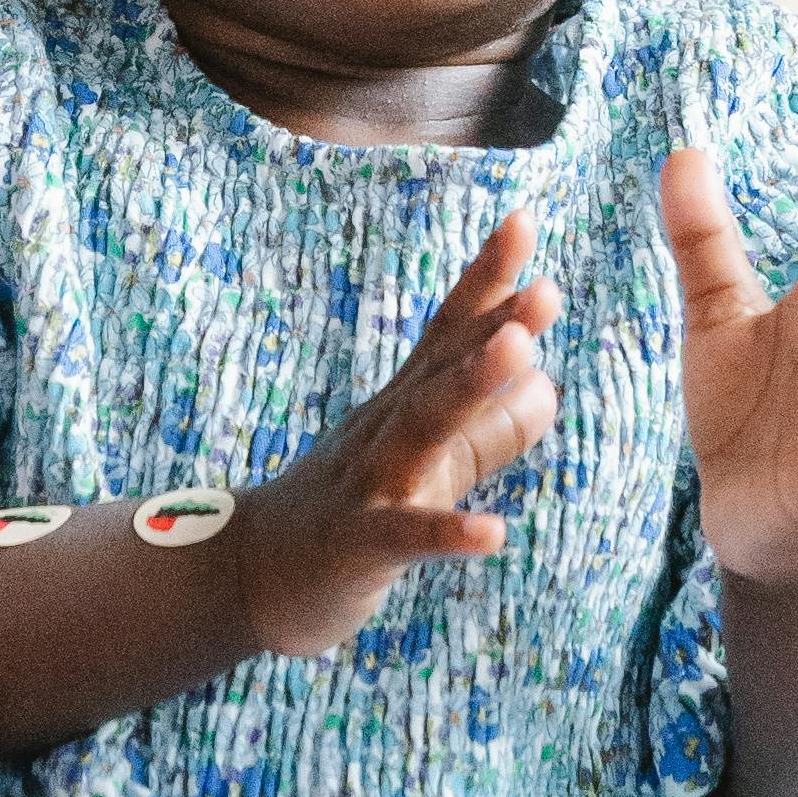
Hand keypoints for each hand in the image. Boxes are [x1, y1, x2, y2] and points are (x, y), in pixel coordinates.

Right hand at [218, 211, 559, 660]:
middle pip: (442, 368)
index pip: (448, 332)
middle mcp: (385, 430)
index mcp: (403, 406)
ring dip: (470, 386)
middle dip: (494, 325)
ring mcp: (368, 484)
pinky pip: (405, 536)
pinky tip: (493, 533)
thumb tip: (548, 384)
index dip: (487, 280)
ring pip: (422, 428)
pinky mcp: (358, 546)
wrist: (249, 577)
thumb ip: (487, 430)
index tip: (524, 219)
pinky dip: (447, 531)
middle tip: (546, 288)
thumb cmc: (348, 515)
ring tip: (520, 351)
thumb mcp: (425, 467)